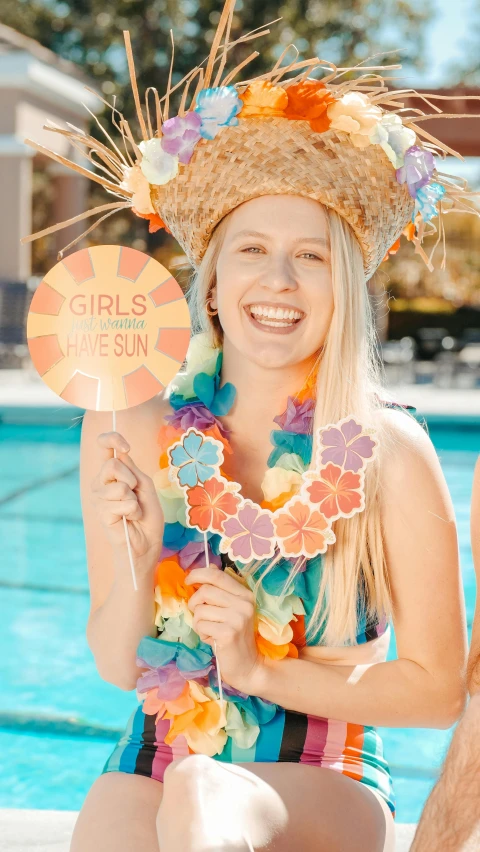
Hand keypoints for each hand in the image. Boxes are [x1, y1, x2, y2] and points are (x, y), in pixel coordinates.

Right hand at [91, 431, 163, 560]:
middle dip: (131, 479)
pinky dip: (133, 511)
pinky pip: (123, 502)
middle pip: (112, 465)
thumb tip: (121, 454)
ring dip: (134, 500)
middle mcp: (101, 483)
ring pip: (119, 485)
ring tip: (133, 511)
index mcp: (113, 473)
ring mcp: (99, 497)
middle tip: (135, 495)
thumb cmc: (148, 516)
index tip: (126, 447)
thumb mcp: (146, 487)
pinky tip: (130, 520)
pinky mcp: (101, 512)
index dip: (111, 439)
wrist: (146, 544)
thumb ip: (134, 470)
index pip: (104, 447)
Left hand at [185, 565, 264, 693]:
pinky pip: (201, 625)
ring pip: (200, 610)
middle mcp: (244, 603)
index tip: (189, 581)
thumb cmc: (236, 636)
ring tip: (209, 630)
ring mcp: (237, 618)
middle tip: (200, 616)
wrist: (248, 666)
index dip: (198, 574)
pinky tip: (212, 639)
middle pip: (205, 591)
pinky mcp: (228, 633)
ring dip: (198, 622)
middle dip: (195, 604)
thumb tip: (211, 565)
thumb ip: (221, 588)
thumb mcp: (232, 609)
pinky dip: (202, 633)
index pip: (217, 575)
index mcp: (245, 594)